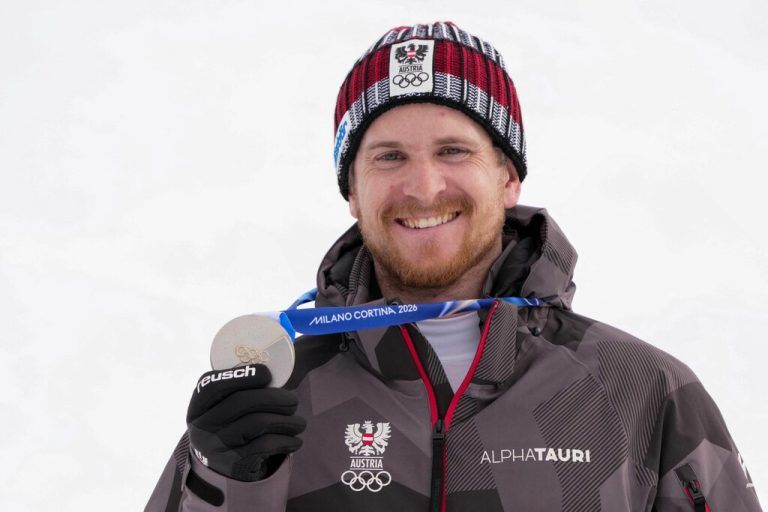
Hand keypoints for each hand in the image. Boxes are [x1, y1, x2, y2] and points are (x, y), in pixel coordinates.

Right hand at [186, 364, 305, 480]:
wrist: (222, 474)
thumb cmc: (230, 430)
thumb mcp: (222, 412)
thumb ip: (238, 392)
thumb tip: (277, 376)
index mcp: (198, 408)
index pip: (214, 385)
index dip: (242, 375)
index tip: (267, 374)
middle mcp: (201, 428)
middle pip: (242, 402)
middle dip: (274, 397)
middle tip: (294, 401)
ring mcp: (216, 448)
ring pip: (257, 423)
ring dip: (286, 421)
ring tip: (300, 423)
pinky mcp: (233, 464)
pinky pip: (265, 445)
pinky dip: (286, 440)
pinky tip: (295, 440)